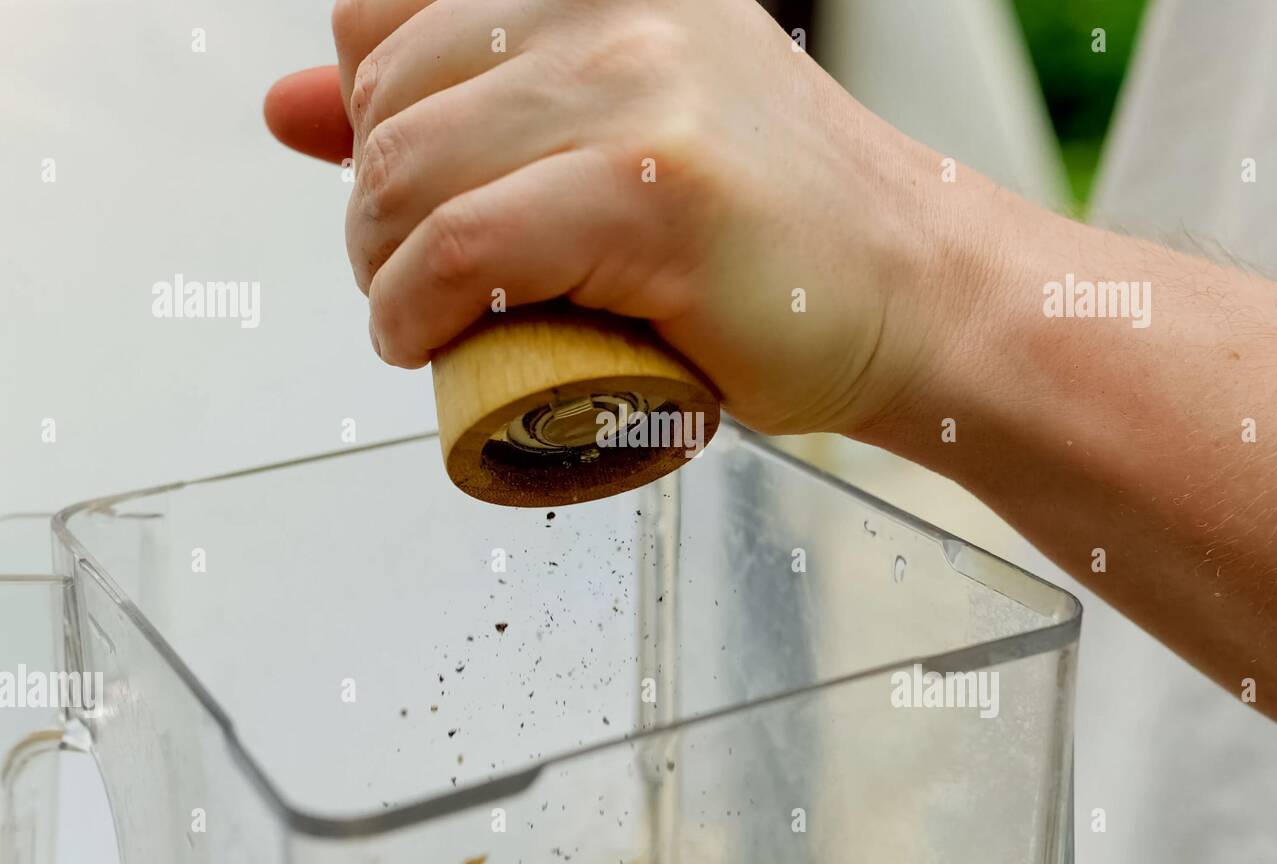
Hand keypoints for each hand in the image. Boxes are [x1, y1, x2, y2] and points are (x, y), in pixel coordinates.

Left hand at [265, 0, 999, 435]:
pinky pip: (464, 248)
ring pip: (411, 178)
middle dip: (370, 212)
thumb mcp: (603, 132)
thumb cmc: (768, 227)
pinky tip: (423, 341)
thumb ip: (453, 103)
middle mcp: (619, 3)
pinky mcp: (654, 192)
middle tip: (410, 275)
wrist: (911, 292)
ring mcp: (641, 88)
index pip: (381, 11)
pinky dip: (414, 310)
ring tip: (418, 314)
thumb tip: (288, 106)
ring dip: (381, 271)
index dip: (368, 116)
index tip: (412, 190)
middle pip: (387, 102)